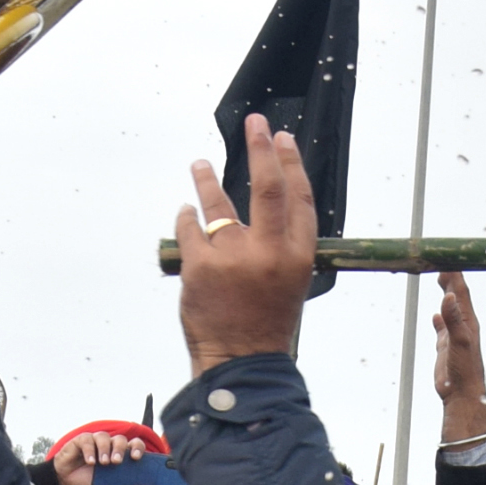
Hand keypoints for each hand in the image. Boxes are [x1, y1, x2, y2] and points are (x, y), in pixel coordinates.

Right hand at [46, 429, 144, 484]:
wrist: (66, 483)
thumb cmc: (88, 484)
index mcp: (120, 455)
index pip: (134, 445)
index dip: (137, 448)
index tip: (136, 458)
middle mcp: (109, 445)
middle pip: (120, 439)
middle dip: (120, 449)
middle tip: (117, 462)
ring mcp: (95, 441)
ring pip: (104, 437)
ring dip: (105, 449)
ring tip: (103, 463)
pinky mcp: (81, 440)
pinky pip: (88, 440)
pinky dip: (89, 450)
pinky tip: (90, 462)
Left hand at [176, 115, 314, 374]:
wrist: (240, 360)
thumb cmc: (265, 322)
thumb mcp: (291, 281)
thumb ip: (282, 244)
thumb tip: (267, 207)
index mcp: (297, 255)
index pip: (298, 197)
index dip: (291, 163)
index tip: (282, 138)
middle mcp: (268, 252)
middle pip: (267, 187)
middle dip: (261, 149)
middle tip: (254, 125)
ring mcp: (233, 258)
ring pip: (219, 204)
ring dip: (207, 180)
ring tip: (200, 165)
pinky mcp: (200, 267)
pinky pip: (190, 228)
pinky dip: (187, 217)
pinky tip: (186, 212)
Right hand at [431, 269, 485, 431]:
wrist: (461, 393)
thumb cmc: (465, 371)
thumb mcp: (459, 342)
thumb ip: (454, 320)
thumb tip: (448, 297)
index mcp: (468, 321)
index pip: (460, 291)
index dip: (455, 274)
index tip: (447, 257)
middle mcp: (463, 325)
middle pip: (456, 295)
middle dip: (450, 278)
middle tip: (442, 261)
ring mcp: (454, 334)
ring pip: (450, 308)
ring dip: (446, 293)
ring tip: (440, 278)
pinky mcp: (446, 346)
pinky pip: (442, 326)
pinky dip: (439, 317)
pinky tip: (435, 314)